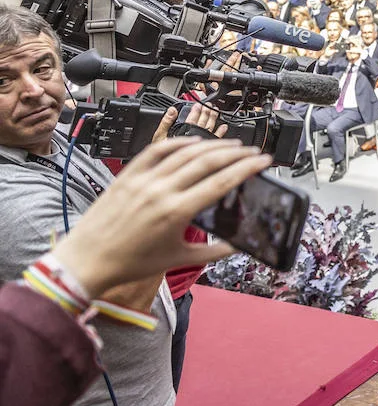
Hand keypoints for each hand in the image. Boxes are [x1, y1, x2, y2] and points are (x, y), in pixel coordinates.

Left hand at [49, 138, 272, 297]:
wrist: (87, 261)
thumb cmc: (129, 263)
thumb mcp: (176, 260)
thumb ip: (212, 252)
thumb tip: (236, 245)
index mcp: (176, 213)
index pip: (221, 181)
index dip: (247, 168)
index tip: (262, 161)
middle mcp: (161, 191)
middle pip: (208, 161)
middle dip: (236, 153)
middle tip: (252, 151)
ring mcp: (143, 180)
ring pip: (185, 152)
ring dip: (212, 145)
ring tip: (230, 145)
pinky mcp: (128, 175)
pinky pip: (156, 150)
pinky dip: (178, 142)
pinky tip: (193, 143)